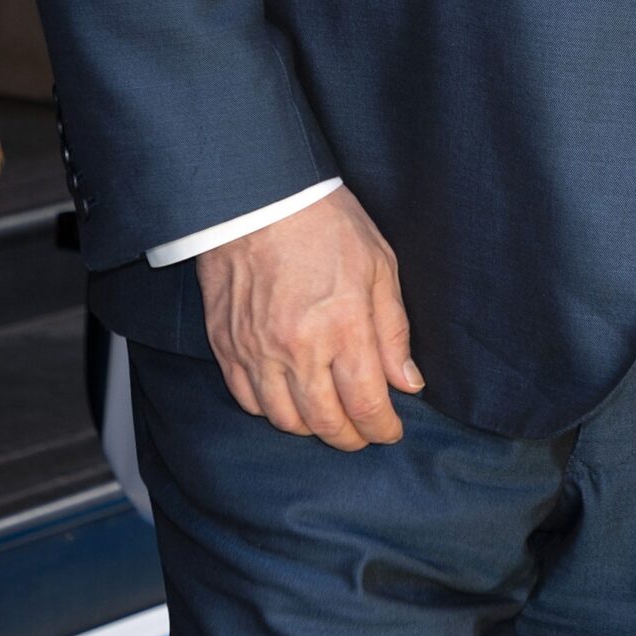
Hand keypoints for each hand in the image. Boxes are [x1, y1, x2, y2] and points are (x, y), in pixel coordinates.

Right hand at [196, 184, 423, 450]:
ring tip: (330, 417)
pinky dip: (272, 410)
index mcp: (344, 326)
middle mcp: (298, 348)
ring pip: (284, 420)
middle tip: (364, 433)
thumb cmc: (326, 223)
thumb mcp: (380, 266)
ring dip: (311, 428)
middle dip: (351, 437)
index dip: (382, 428)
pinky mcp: (226, 346)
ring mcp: (256, 351)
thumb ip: (393, 331)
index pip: (366, 404)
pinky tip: (289, 399)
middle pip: (325, 422)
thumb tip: (408, 382)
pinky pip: (248, 400)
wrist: (258, 197)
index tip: (391, 431)